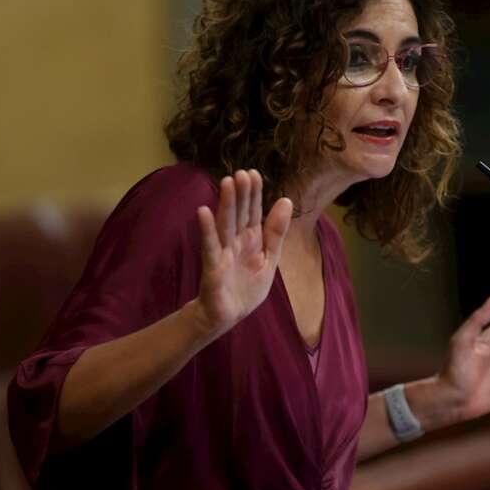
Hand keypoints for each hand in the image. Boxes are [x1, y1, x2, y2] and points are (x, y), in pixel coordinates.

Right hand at [193, 169, 292, 336]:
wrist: (227, 317)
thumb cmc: (246, 288)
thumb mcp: (269, 258)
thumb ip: (276, 231)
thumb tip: (285, 200)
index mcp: (250, 239)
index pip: (252, 211)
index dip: (253, 193)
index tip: (254, 173)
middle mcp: (235, 242)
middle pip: (238, 214)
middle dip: (241, 194)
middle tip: (242, 172)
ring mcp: (222, 253)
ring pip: (225, 225)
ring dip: (226, 204)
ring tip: (227, 182)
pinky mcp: (213, 268)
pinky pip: (210, 247)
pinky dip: (207, 230)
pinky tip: (203, 212)